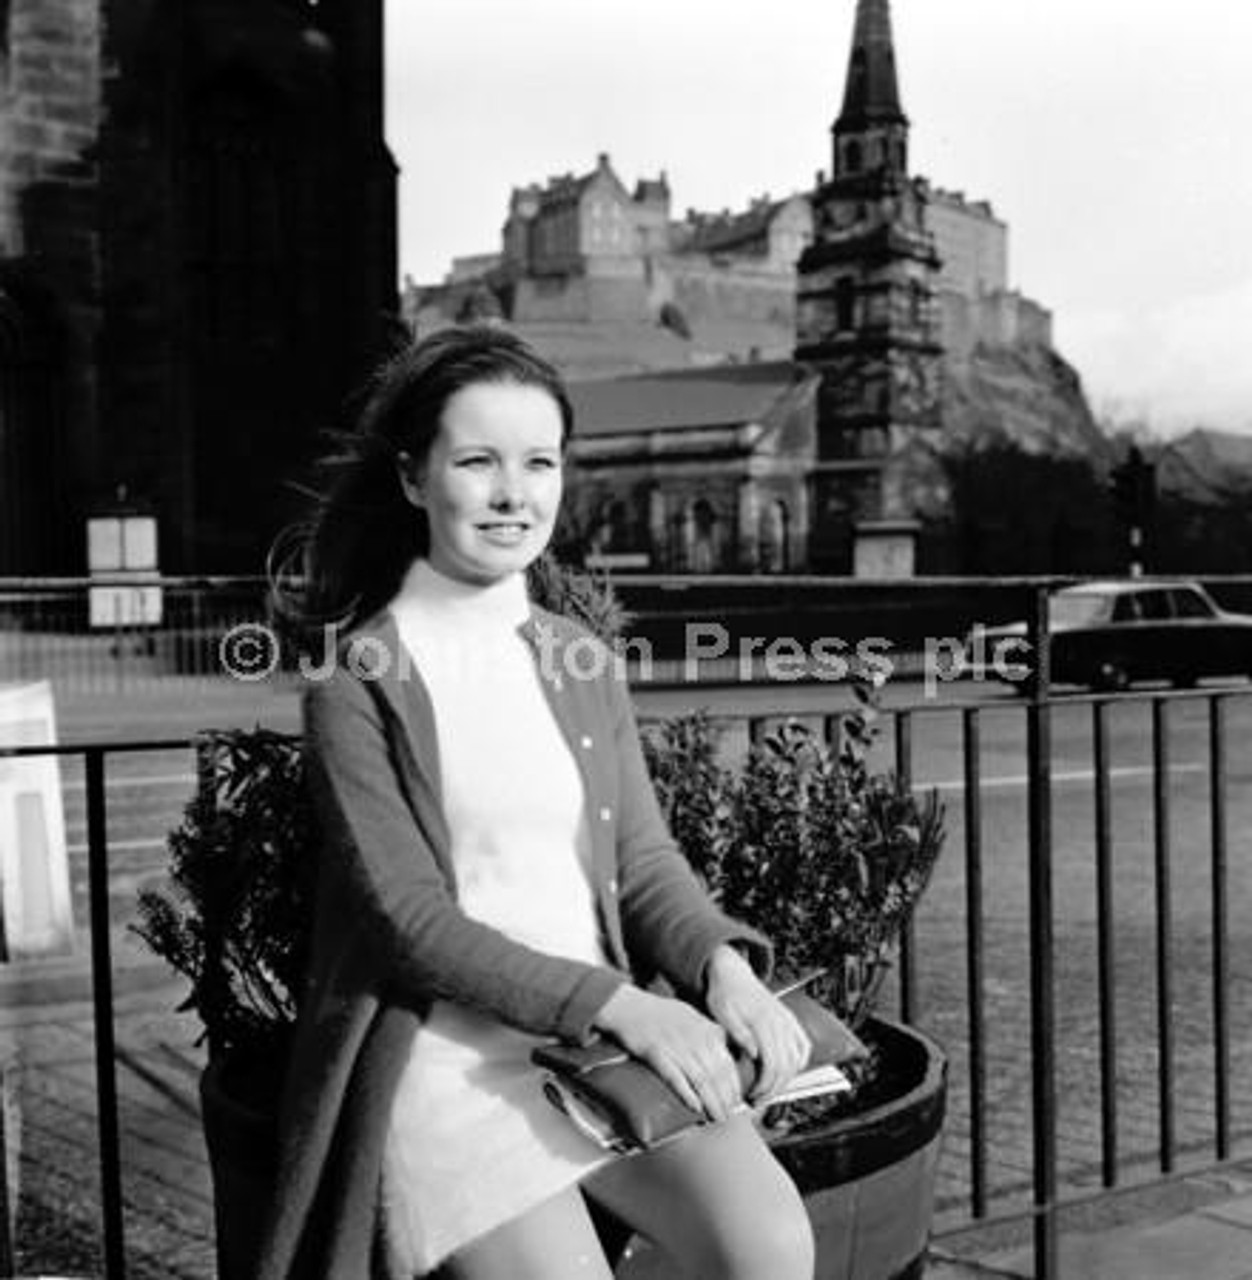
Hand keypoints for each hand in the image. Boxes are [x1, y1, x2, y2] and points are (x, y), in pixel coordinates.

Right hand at [593, 984, 744, 1121]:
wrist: (629, 1005)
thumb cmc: (658, 1011)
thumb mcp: (691, 1014)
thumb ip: (708, 1030)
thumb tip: (723, 1045)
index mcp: (705, 1029)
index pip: (727, 1062)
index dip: (734, 1085)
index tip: (736, 1099)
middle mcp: (695, 1038)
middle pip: (717, 1074)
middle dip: (726, 1098)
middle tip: (728, 1114)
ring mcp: (677, 1046)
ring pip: (701, 1080)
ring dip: (711, 1101)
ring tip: (716, 1116)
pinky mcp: (657, 1054)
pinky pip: (676, 1078)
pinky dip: (687, 1094)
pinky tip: (695, 1106)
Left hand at [703, 946, 811, 1102]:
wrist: (733, 973)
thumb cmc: (724, 994)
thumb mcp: (721, 1012)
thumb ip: (738, 1033)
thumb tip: (754, 1053)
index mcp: (762, 1021)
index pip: (772, 1064)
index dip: (765, 1086)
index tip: (752, 1096)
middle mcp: (779, 1021)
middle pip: (786, 1066)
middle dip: (774, 1089)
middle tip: (758, 1101)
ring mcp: (787, 1020)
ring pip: (797, 1059)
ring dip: (786, 1080)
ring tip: (769, 1091)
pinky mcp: (790, 1020)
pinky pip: (804, 1045)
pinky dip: (800, 1062)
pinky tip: (789, 1072)